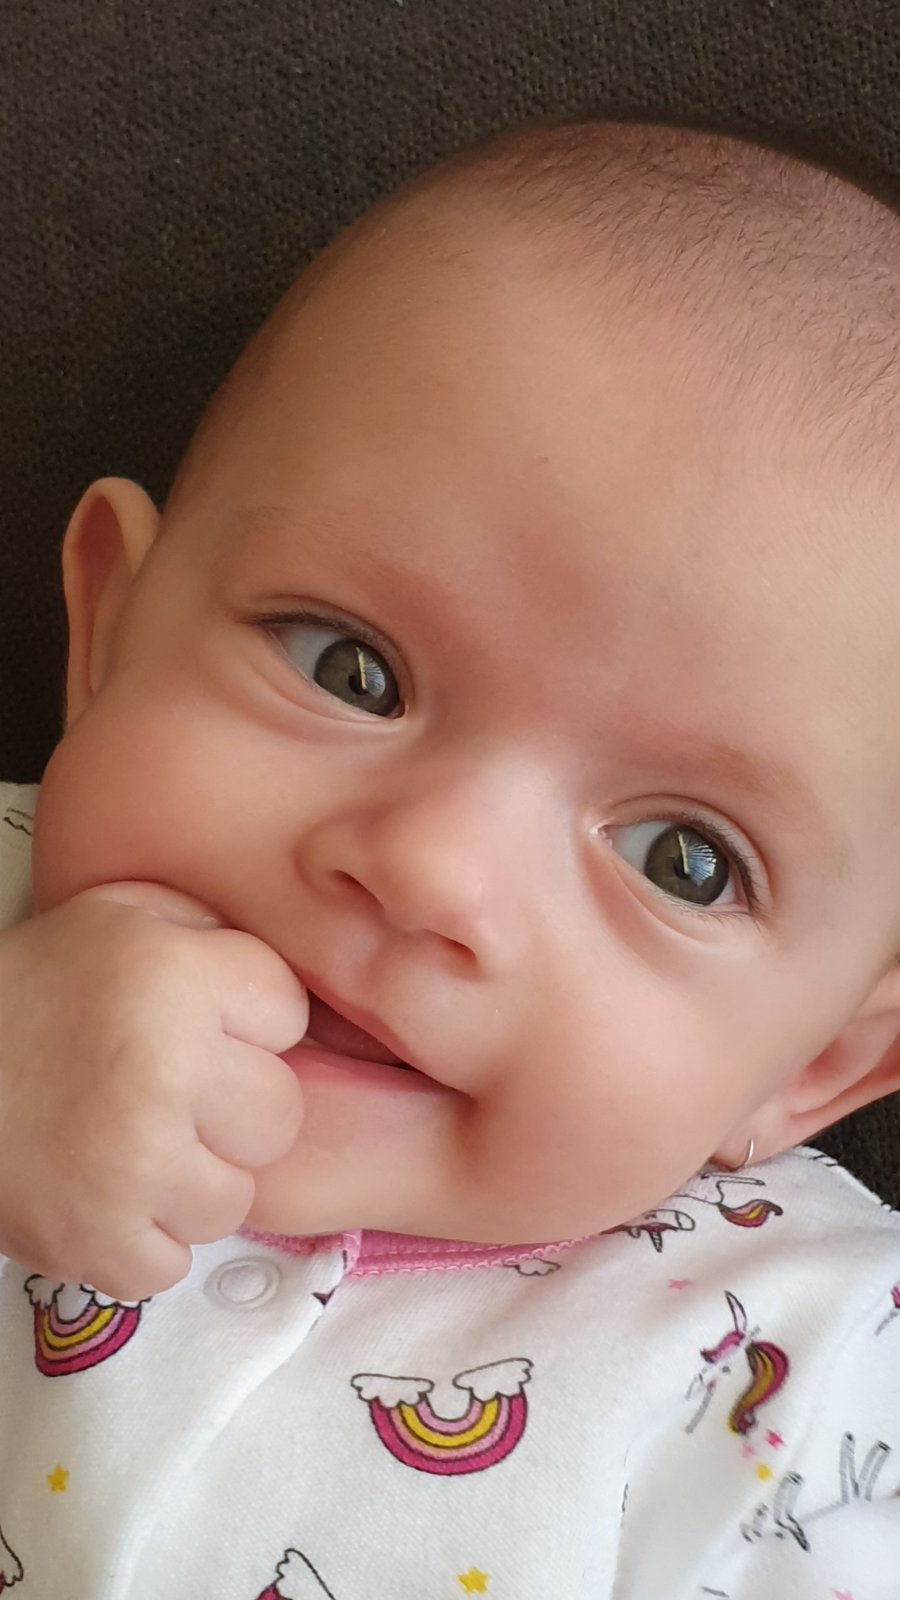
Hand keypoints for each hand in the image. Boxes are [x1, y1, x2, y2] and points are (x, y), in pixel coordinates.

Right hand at [0, 882, 307, 1298]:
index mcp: (177, 976)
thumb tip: (291, 977)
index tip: (198, 1022)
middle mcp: (167, 1069)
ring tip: (129, 1142)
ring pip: (232, 1200)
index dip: (246, 1020)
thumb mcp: (120, 914)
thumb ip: (211, 927)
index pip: (289, 1014)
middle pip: (278, 1117)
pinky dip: (139, 1240)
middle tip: (168, 1093)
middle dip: (233, 1110)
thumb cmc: (31, 988)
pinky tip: (103, 1190)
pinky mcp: (97, 1240)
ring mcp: (134, 1164)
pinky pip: (171, 1263)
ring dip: (189, 1181)